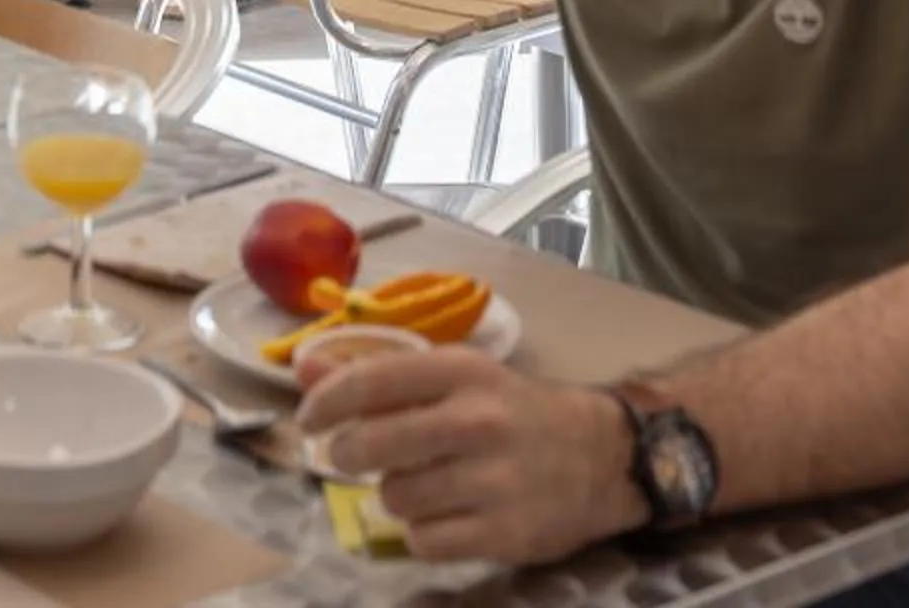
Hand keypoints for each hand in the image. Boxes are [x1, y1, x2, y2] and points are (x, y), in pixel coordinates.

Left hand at [295, 343, 644, 566]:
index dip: (326, 402)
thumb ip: (382, 372)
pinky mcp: (508, 533)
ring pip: (396, 496)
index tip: (308, 420)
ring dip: (395, 494)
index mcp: (463, 372)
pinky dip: (423, 533)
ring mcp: (496, 481)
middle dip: (349, 455)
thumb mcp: (458, 376)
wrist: (603, 458)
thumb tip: (305, 368)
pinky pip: (425, 541)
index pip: (372, 381)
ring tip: (423, 484)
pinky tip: (447, 516)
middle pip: (373, 445)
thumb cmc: (514, 411)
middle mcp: (480, 421)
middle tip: (353, 458)